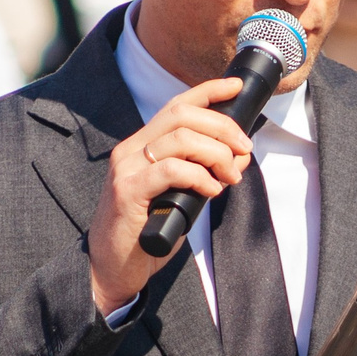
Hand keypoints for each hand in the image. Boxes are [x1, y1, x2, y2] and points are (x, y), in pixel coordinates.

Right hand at [86, 75, 251, 315]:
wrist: (113, 268)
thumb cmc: (147, 232)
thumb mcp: (180, 195)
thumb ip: (203, 173)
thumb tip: (239, 156)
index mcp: (142, 145)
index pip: (176, 105)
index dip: (209, 91)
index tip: (236, 87)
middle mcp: (131, 149)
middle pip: (183, 115)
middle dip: (223, 126)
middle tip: (244, 150)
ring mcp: (127, 169)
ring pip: (181, 139)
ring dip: (216, 153)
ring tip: (229, 176)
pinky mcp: (128, 192)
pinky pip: (172, 170)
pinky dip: (200, 176)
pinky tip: (211, 190)